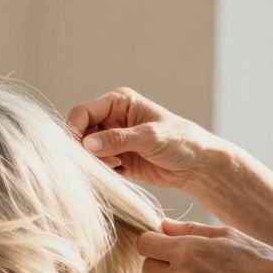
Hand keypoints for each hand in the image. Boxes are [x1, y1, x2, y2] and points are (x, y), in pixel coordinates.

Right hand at [65, 88, 223, 190]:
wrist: (197, 166)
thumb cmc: (181, 142)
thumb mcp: (150, 137)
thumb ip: (118, 140)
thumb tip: (87, 144)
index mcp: (119, 102)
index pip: (83, 112)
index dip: (74, 128)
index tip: (78, 148)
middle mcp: (112, 119)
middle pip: (80, 132)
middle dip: (85, 148)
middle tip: (105, 159)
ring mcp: (113, 140)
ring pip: (85, 150)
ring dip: (94, 160)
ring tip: (116, 164)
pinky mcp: (116, 159)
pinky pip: (95, 165)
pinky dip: (100, 170)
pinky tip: (120, 170)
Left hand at [137, 218, 272, 272]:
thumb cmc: (259, 261)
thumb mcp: (228, 235)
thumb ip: (190, 229)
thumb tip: (162, 225)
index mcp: (187, 252)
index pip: (144, 244)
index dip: (152, 239)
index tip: (165, 239)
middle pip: (148, 266)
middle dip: (160, 259)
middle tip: (185, 255)